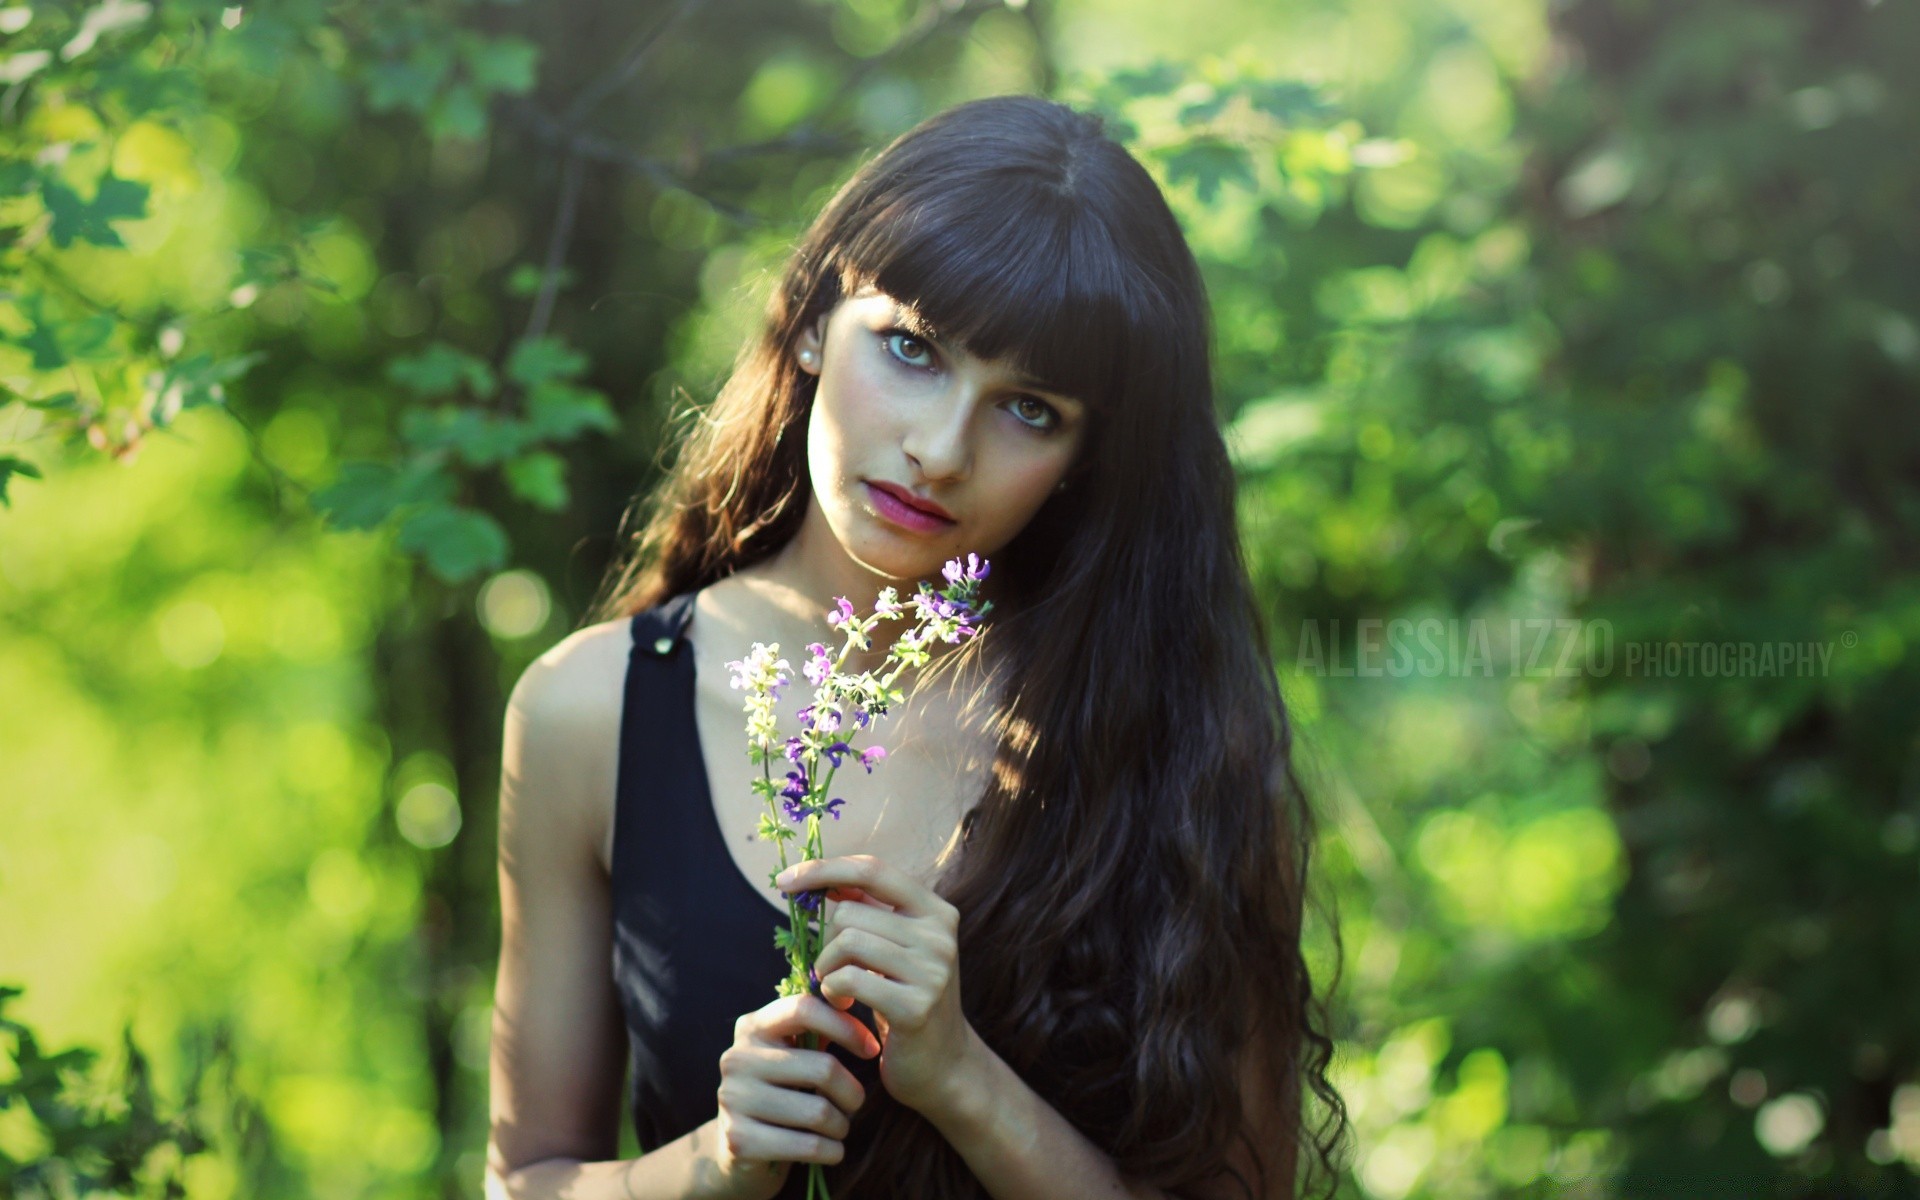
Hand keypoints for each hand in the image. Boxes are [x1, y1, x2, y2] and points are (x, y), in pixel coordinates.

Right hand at [709, 992, 881, 1199]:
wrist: (740, 1152)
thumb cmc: (781, 1093)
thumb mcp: (792, 1054)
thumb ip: (816, 1028)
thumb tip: (853, 998)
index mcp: (752, 1027)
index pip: (804, 1009)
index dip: (846, 1026)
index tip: (870, 1049)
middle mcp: (737, 1058)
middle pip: (823, 1068)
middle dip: (852, 1092)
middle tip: (855, 1104)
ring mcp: (733, 1099)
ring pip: (819, 1112)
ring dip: (842, 1125)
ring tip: (839, 1128)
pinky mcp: (739, 1141)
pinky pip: (808, 1146)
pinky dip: (832, 1151)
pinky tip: (832, 1150)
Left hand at [776, 854, 976, 1119]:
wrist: (943, 1067)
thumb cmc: (907, 1002)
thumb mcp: (894, 950)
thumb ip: (868, 914)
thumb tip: (823, 882)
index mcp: (936, 911)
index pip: (872, 870)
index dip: (823, 870)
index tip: (783, 880)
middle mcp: (940, 934)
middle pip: (851, 913)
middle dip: (825, 942)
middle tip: (830, 969)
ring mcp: (933, 970)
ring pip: (848, 942)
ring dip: (827, 968)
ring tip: (834, 988)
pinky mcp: (916, 1006)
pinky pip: (849, 980)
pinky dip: (833, 991)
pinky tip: (841, 1007)